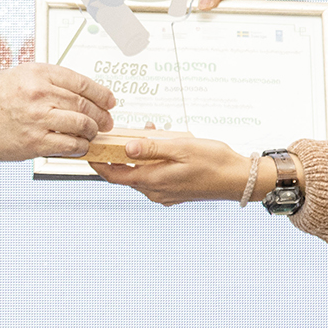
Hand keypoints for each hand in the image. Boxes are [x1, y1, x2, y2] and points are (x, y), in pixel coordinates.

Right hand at [0, 62, 115, 160]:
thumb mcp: (22, 75)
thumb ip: (51, 80)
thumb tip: (80, 91)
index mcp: (39, 74)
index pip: (81, 83)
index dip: (101, 93)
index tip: (110, 100)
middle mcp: (41, 94)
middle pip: (84, 104)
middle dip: (101, 115)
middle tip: (106, 121)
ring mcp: (39, 119)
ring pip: (81, 125)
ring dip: (92, 131)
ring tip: (93, 133)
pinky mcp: (35, 142)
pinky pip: (69, 145)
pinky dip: (80, 147)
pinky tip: (80, 146)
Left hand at [91, 132, 256, 204]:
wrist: (239, 179)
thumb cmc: (215, 162)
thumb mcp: (182, 148)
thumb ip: (153, 148)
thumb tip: (126, 147)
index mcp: (153, 182)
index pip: (114, 176)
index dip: (98, 165)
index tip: (88, 151)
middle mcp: (156, 192)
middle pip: (126, 175)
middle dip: (120, 154)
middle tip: (118, 134)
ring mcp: (165, 194)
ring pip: (141, 174)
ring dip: (140, 156)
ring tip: (151, 133)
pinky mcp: (174, 192)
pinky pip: (155, 176)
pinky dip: (153, 162)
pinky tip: (164, 146)